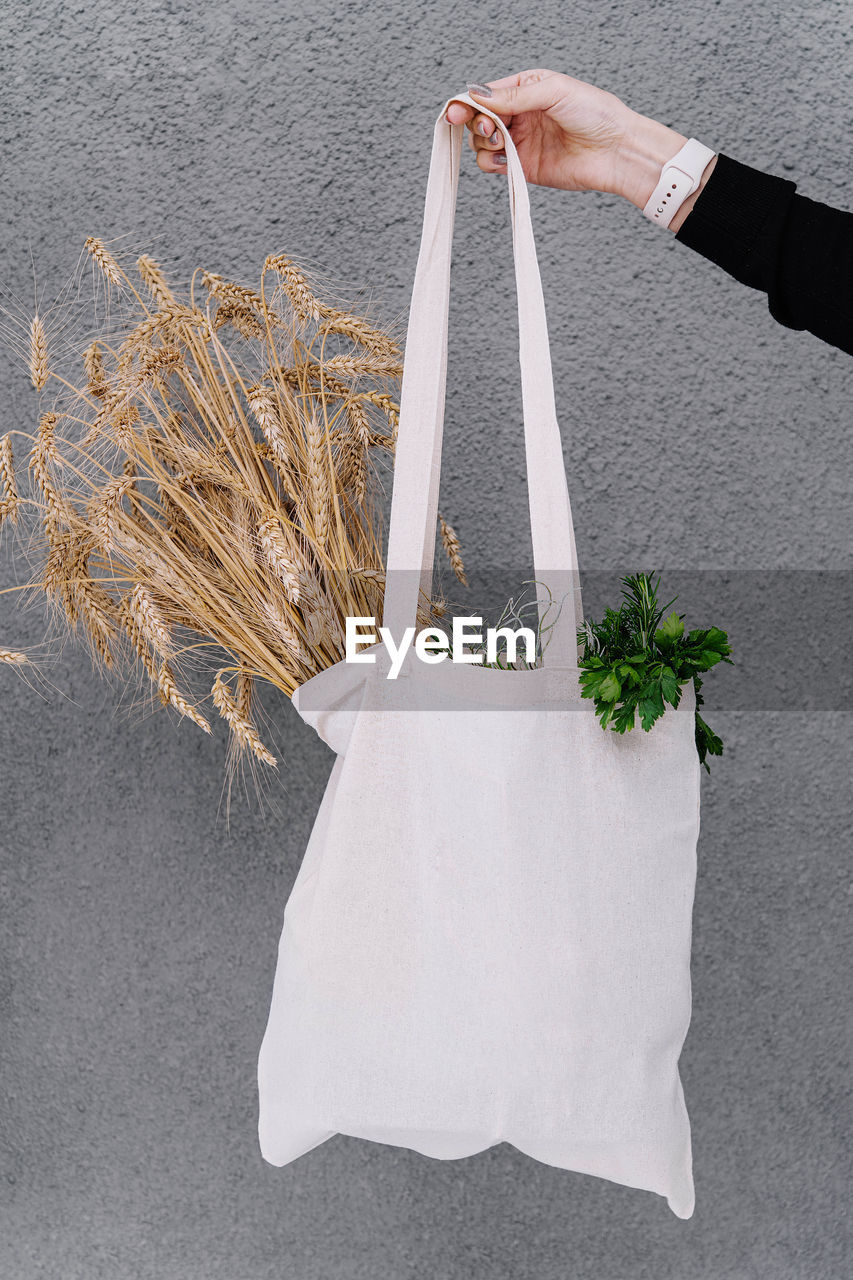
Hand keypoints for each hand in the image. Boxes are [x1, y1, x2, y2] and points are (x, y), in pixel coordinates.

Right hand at [446, 70, 715, 231]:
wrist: (616, 152)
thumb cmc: (595, 114)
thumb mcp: (553, 92)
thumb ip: (513, 97)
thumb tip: (476, 96)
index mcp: (526, 90)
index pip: (486, 94)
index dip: (468, 102)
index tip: (457, 111)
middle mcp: (520, 115)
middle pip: (479, 119)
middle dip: (475, 123)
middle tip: (488, 128)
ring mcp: (521, 142)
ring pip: (482, 143)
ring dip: (482, 143)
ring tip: (499, 143)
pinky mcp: (524, 168)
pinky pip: (494, 165)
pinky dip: (490, 163)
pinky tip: (502, 159)